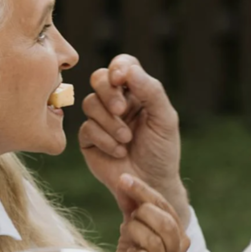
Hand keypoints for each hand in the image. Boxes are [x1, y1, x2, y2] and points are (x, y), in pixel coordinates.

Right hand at [79, 55, 189, 226]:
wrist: (151, 185)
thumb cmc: (161, 151)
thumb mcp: (164, 119)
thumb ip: (150, 91)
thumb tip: (127, 70)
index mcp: (136, 92)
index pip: (122, 66)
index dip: (118, 67)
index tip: (121, 78)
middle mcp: (116, 102)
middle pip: (99, 79)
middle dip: (109, 93)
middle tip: (121, 110)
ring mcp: (100, 120)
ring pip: (90, 103)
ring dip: (109, 122)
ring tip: (127, 140)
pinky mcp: (88, 139)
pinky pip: (86, 129)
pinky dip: (104, 140)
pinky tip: (119, 152)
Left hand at [109, 174, 189, 251]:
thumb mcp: (132, 227)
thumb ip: (132, 205)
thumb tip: (125, 179)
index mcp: (179, 235)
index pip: (166, 206)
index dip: (144, 191)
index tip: (123, 179)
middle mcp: (179, 251)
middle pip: (165, 221)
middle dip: (141, 215)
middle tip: (128, 222)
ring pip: (152, 238)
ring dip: (133, 234)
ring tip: (128, 240)